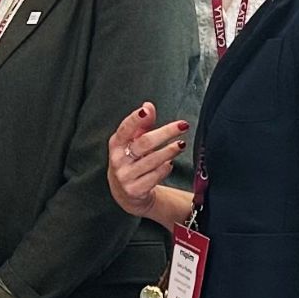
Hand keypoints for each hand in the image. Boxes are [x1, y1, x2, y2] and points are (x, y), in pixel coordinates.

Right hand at [106, 103, 188, 219]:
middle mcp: (118, 160)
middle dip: (165, 132)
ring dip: (170, 151)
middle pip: (144, 143)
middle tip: (182, 126)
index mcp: (116, 144)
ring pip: (152, 160)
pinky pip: (155, 176)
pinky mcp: (135, 190)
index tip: (147, 110)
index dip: (135, 119)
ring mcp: (125, 176)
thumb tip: (148, 106)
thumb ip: (141, 124)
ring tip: (180, 145)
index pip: (124, 129)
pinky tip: (170, 163)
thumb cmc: (131, 161)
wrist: (125, 192)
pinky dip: (165, 168)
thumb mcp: (132, 142)